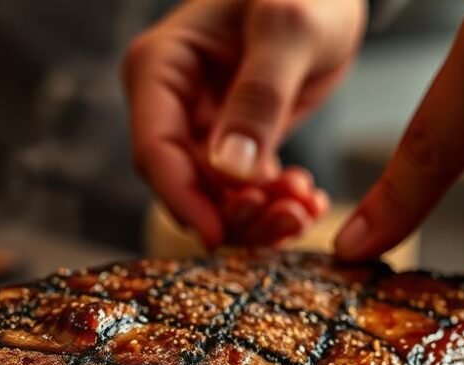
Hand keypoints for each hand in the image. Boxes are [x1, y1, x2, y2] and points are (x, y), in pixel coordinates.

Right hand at [122, 0, 363, 246]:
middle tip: (287, 219)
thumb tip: (230, 171)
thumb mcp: (289, 28)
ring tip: (304, 208)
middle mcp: (170, 104)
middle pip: (183, 184)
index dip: (184, 200)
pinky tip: (308, 202)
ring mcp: (200, 126)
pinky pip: (242, 191)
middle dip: (232, 213)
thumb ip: (260, 95)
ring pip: (214, 197)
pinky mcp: (231, 143)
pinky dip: (273, 204)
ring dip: (258, 215)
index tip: (220, 237)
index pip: (155, 150)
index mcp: (160, 67)